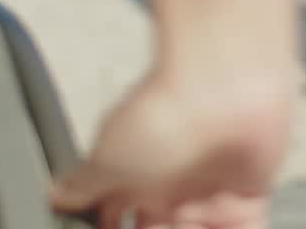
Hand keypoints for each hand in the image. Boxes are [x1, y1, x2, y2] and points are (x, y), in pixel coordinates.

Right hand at [51, 64, 293, 228]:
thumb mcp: (104, 159)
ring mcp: (210, 190)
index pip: (118, 220)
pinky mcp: (249, 194)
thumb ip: (83, 187)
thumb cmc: (163, 113)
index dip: (112, 227)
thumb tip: (57, 195)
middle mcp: (171, 184)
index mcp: (133, 177)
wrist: (221, 90)